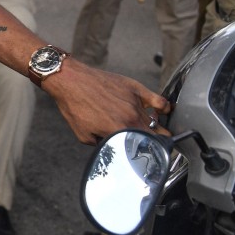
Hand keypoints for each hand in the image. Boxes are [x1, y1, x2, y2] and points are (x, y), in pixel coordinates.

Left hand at [44, 58, 170, 144]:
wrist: (71, 80)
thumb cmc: (74, 106)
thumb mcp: (83, 135)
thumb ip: (103, 144)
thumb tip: (113, 146)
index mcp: (120, 130)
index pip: (145, 146)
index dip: (149, 152)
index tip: (150, 154)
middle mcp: (131, 117)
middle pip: (156, 135)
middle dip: (157, 142)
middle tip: (155, 144)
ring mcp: (135, 101)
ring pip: (156, 119)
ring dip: (157, 127)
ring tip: (158, 131)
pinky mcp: (135, 88)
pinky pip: (158, 100)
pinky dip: (164, 107)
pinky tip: (163, 111)